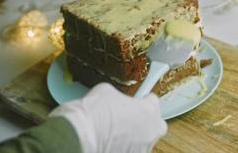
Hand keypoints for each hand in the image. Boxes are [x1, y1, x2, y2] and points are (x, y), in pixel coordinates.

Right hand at [49, 83, 166, 152]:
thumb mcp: (107, 91)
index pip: (153, 102)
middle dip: (146, 122)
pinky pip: (132, 151)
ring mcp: (142, 150)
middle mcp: (151, 132)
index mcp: (149, 110)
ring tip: (114, 133)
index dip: (143, 100)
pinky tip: (109, 144)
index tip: (138, 101)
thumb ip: (118, 97)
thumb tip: (115, 101)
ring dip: (134, 137)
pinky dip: (124, 148)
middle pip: (156, 125)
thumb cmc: (95, 112)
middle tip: (129, 118)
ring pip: (143, 142)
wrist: (81, 136)